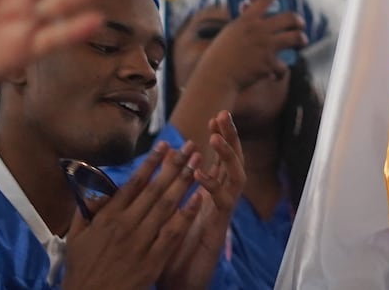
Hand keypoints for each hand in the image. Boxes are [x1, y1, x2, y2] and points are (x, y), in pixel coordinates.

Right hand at [63, 142, 203, 289]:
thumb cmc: (82, 269)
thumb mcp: (75, 237)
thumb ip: (85, 212)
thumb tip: (94, 193)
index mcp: (108, 217)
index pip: (134, 183)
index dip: (151, 163)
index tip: (164, 145)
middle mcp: (126, 225)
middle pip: (155, 189)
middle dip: (174, 165)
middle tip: (189, 146)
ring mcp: (141, 242)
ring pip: (166, 206)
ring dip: (184, 182)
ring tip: (197, 164)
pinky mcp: (153, 260)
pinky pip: (173, 233)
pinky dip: (187, 214)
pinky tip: (199, 198)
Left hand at [160, 113, 246, 289]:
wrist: (179, 284)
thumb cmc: (169, 252)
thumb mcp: (163, 215)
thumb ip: (161, 191)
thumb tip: (152, 165)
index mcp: (207, 195)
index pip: (218, 160)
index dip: (218, 139)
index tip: (212, 118)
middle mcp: (219, 201)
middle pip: (232, 162)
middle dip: (230, 138)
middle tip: (223, 115)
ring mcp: (221, 213)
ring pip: (235, 177)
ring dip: (227, 155)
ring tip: (216, 136)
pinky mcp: (219, 228)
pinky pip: (222, 202)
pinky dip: (213, 185)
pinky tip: (201, 173)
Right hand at [199, 0, 306, 88]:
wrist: (217, 77)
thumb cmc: (220, 56)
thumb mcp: (230, 34)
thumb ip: (245, 27)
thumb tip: (259, 24)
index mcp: (247, 19)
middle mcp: (259, 29)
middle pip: (290, 18)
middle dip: (298, 21)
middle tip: (299, 24)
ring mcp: (266, 46)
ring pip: (296, 38)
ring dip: (301, 40)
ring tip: (301, 41)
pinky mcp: (269, 64)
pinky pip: (283, 66)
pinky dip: (279, 71)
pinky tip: (274, 74)